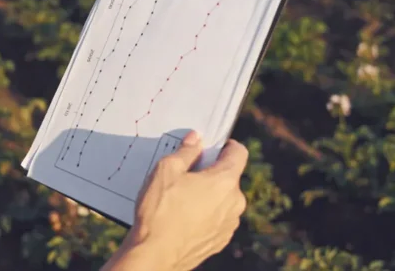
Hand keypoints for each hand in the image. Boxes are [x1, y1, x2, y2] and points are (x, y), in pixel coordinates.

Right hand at [117, 133, 247, 270]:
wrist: (155, 256)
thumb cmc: (160, 211)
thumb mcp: (167, 170)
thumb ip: (186, 151)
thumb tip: (196, 139)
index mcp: (225, 182)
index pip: (239, 153)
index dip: (226, 145)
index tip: (211, 147)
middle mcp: (234, 203)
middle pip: (229, 177)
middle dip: (211, 172)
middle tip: (187, 174)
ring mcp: (229, 225)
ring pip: (223, 199)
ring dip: (209, 194)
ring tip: (182, 198)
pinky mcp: (220, 241)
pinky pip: (217, 219)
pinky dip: (206, 214)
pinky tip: (184, 216)